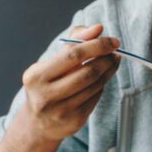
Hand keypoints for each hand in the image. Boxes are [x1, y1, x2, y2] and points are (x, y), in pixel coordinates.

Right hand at [19, 24, 120, 142]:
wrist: (38, 122)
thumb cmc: (47, 83)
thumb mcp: (52, 61)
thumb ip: (74, 40)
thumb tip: (97, 28)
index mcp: (36, 75)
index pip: (73, 55)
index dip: (97, 46)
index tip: (113, 41)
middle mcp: (45, 95)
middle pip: (87, 72)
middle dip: (106, 60)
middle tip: (116, 53)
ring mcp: (60, 111)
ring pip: (95, 85)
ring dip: (108, 71)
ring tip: (112, 62)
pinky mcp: (74, 121)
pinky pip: (96, 97)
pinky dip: (102, 85)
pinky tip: (101, 79)